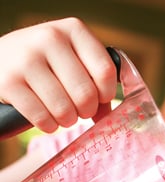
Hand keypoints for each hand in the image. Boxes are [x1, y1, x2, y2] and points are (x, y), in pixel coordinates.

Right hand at [0, 18, 116, 131]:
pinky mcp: (9, 82)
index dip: (106, 94)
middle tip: (77, 109)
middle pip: (86, 94)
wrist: (1, 60)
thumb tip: (111, 119)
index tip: (98, 98)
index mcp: (73, 30)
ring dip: (67, 120)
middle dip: (85, 111)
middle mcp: (50, 38)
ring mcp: (27, 59)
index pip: (106, 71)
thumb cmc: (48, 66)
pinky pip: (44, 119)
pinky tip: (45, 117)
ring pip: (65, 110)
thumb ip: (97, 85)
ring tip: (60, 112)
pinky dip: (48, 125)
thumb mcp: (73, 62)